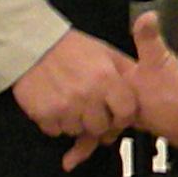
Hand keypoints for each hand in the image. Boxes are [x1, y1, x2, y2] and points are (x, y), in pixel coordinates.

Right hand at [13, 27, 142, 167]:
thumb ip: (126, 71)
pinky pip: (56, 131)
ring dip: (76, 123)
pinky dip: (57, 123)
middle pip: (101, 128)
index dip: (123, 116)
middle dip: (98, 122)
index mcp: (106, 79)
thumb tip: (145, 86)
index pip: (126, 113)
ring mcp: (64, 107)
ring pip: (78, 132)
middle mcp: (87, 96)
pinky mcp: (44, 114)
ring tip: (72, 104)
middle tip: (91, 109)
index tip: (116, 113)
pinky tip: (56, 105)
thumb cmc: (72, 48)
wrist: (33, 44)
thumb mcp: (106, 53)